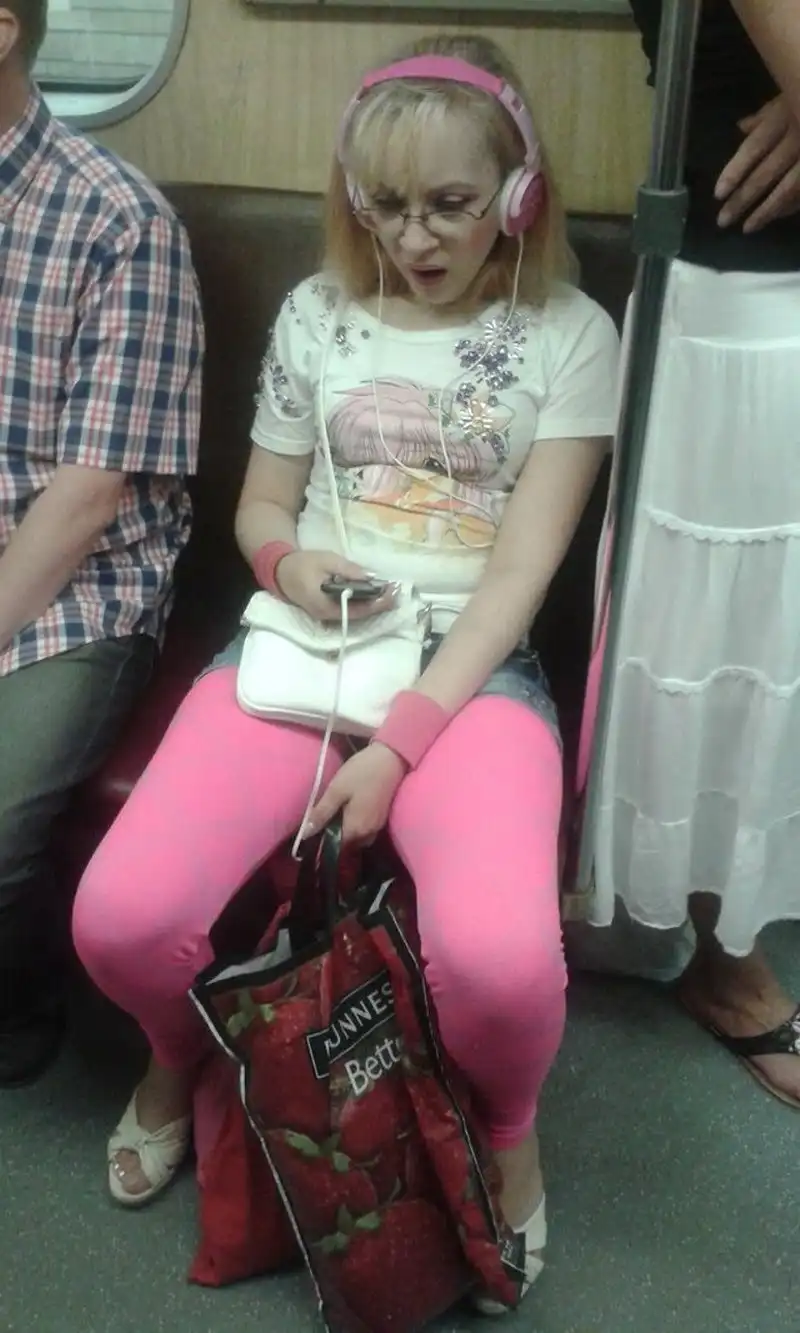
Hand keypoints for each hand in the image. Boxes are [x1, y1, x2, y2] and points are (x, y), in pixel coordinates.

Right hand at [276, 549, 395, 622]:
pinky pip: (349, 610)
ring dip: (372, 604)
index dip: (376, 602)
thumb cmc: (303, 564)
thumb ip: (348, 569)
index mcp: (325, 606)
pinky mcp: (328, 611)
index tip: (391, 592)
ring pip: (355, 613)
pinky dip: (362, 602)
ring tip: (388, 592)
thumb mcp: (326, 560)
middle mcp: (327, 616)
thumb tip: (370, 577)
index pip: (357, 610)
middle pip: (359, 614)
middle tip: (396, 592)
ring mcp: (327, 616)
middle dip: (379, 604)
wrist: (281, 571)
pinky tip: (373, 593)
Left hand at [304, 743, 406, 844]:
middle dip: (335, 836)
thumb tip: (304, 834)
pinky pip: (365, 829)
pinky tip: (350, 809)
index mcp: (355, 829)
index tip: (313, 828)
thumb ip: (321, 814)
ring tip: (336, 813)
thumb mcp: (337, 790)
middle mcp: (368, 833)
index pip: (335, 846)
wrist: (391, 758)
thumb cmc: (361, 772)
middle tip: (323, 817)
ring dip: (347, 831)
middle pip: (347, 844)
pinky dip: (356, 825)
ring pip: (357, 838)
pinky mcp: (382, 817)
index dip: (322, 840)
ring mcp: (377, 826)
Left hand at [716, 95, 799, 232]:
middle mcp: (798, 138)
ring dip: (765, 212)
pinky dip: (790, 207)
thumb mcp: (788, 98)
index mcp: (785, 117)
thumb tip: (741, 126)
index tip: (718, 194)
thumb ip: (767, 114)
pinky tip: (776, 216)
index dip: (734, 172)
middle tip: (723, 221)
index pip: (753, 149)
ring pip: (786, 190)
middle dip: (742, 199)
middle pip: (765, 174)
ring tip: (747, 228)